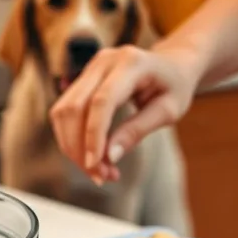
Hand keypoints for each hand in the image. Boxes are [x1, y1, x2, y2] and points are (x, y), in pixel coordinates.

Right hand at [49, 44, 201, 182]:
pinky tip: (92, 157)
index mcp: (131, 63)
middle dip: (80, 148)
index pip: (102, 102)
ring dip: (73, 147)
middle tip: (100, 177)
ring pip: (63, 112)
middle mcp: (104, 61)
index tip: (96, 166)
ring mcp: (90, 68)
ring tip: (99, 171)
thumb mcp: (168, 111)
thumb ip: (137, 130)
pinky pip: (65, 112)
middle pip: (74, 108)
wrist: (171, 64)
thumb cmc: (174, 86)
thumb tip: (109, 157)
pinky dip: (73, 139)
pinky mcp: (82, 79)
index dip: (94, 136)